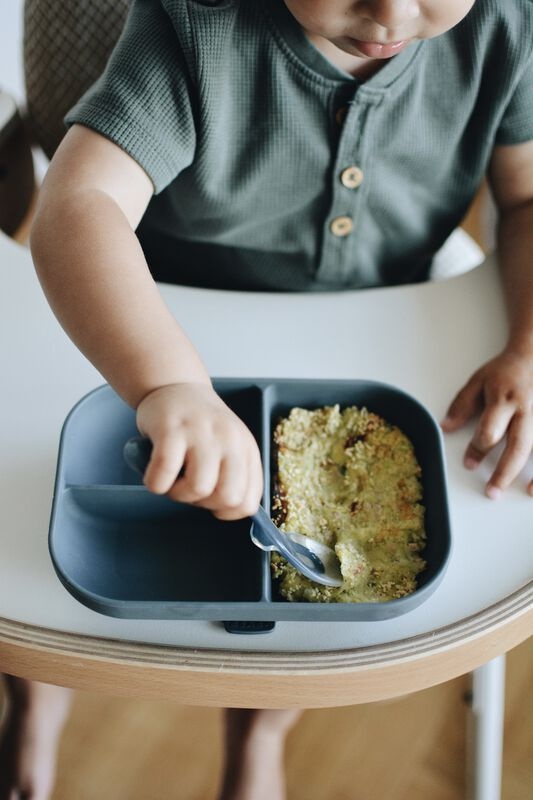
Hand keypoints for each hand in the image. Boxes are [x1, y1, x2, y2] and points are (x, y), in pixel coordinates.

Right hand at [136, 383, 262, 518]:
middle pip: (228, 498)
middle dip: (204, 504)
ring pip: (198, 489)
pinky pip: (164, 475)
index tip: (211, 500)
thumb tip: (229, 512)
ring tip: (171, 478)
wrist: (174, 385)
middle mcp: (230, 440)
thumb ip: (235, 476)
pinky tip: (154, 472)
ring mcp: (202, 433)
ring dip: (178, 494)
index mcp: (246, 449)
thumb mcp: (230, 446)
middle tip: (190, 486)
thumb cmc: (200, 425)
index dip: (226, 512)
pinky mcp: (172, 429)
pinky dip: (155, 483)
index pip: (249, 502)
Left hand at [441, 348, 532, 497]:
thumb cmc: (506, 371)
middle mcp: (527, 411)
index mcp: (504, 400)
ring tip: (526, 492)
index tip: (469, 463)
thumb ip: (461, 405)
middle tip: (492, 492)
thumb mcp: (478, 381)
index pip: (490, 429)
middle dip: (504, 471)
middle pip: (518, 445)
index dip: (478, 448)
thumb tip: (446, 428)